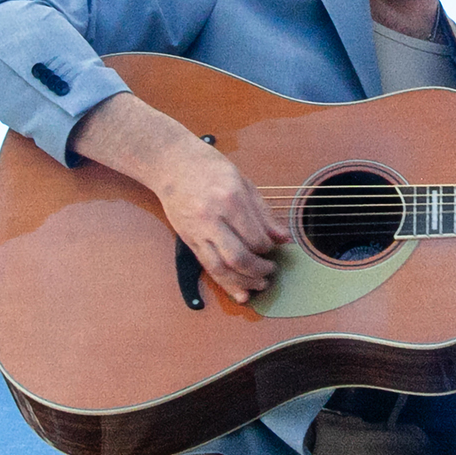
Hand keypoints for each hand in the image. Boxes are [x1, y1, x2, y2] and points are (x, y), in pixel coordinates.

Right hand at [70, 92, 289, 303]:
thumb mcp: (243, 182)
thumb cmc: (210, 168)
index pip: (255, 236)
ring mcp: (196, 231)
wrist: (171, 163)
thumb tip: (284, 238)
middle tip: (271, 271)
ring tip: (259, 284)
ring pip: (220, 268)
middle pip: (238, 257)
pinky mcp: (187, 240)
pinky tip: (239, 291)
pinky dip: (225, 283)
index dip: (268, 248)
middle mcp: (211, 218)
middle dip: (258, 270)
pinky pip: (208, 267)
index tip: (273, 247)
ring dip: (243, 282)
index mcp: (230, 200)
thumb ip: (264, 213)